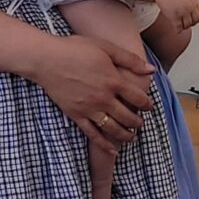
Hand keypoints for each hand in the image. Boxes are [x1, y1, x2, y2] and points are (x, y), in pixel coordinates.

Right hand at [33, 35, 152, 150]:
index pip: (138, 98)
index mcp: (113, 80)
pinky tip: (114, 150)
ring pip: (113, 129)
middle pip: (128, 116)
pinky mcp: (76, 115)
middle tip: (141, 123)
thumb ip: (130, 60)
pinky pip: (93, 134)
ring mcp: (89, 108)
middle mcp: (103, 98)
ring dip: (126, 135)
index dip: (147, 104)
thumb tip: (151, 69)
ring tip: (132, 137)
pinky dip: (105, 144)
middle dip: (138, 122)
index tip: (149, 106)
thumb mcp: (106, 48)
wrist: (46, 59)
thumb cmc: (75, 49)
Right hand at [157, 0, 198, 31]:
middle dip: (191, 23)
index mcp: (194, 1)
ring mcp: (183, 12)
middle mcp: (190, 7)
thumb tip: (192, 7)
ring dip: (184, 26)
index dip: (198, 18)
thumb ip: (191, 0)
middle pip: (195, 20)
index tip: (195, 20)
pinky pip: (179, 27)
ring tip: (181, 26)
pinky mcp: (175, 16)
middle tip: (187, 24)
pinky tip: (177, 29)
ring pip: (187, 25)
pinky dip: (178, 30)